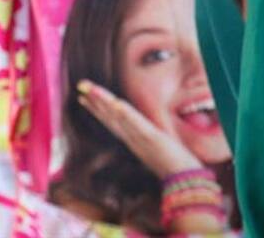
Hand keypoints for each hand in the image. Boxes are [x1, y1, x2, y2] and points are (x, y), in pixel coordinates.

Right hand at [77, 80, 202, 177]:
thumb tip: (136, 128)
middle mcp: (132, 137)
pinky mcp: (153, 138)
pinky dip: (126, 114)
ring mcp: (141, 138)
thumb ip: (143, 137)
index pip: (110, 120)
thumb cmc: (170, 162)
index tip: (82, 96)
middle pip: (110, 116)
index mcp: (131, 137)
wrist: (184, 178)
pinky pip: (137, 124)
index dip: (95, 108)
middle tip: (80, 86)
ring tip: (91, 90)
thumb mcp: (153, 146)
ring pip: (119, 118)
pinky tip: (116, 103)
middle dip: (94, 101)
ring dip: (104, 103)